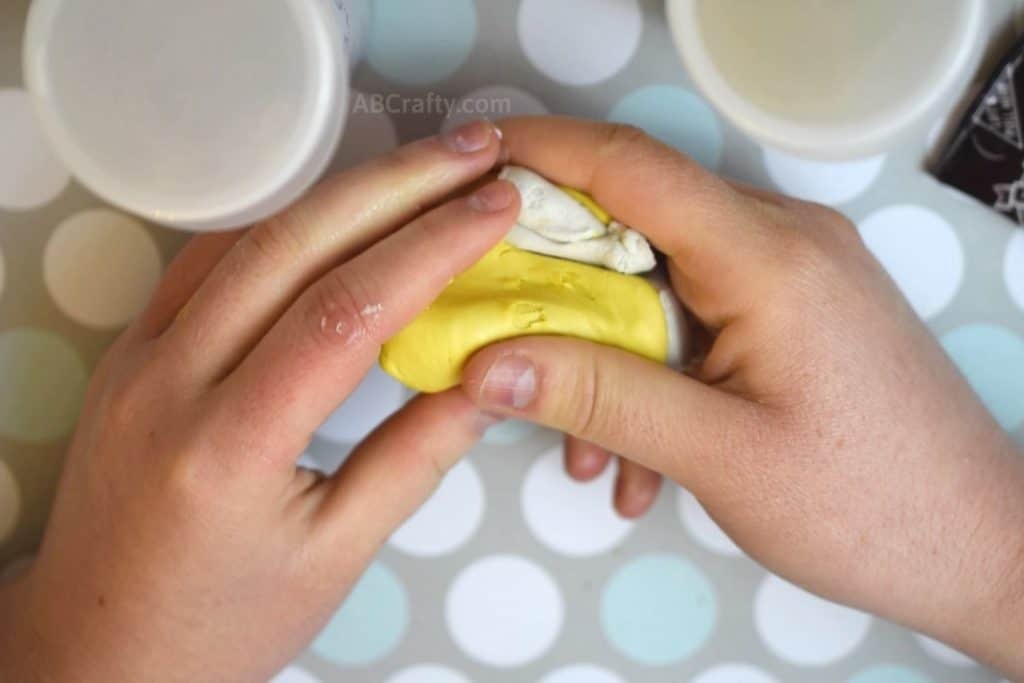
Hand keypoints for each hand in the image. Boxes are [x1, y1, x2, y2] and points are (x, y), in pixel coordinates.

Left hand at [0, 120, 517, 682]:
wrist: (97, 648)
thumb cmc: (219, 623)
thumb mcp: (335, 556)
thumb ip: (416, 459)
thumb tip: (488, 378)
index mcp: (230, 446)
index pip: (345, 311)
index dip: (431, 246)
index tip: (496, 206)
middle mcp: (169, 382)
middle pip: (291, 243)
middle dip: (394, 184)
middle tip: (472, 149)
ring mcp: (138, 357)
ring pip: (246, 236)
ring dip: (340, 192)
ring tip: (421, 168)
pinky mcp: (130, 351)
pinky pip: (209, 261)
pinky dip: (284, 224)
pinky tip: (337, 212)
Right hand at [460, 117, 1023, 677]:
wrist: (980, 546)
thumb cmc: (863, 505)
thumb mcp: (719, 456)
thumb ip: (599, 399)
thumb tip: (482, 366)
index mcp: (767, 255)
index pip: (630, 168)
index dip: (539, 153)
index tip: (466, 163)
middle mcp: (783, 238)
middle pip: (636, 224)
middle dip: (560, 287)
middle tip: (499, 340)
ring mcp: (795, 271)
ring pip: (662, 281)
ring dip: (608, 351)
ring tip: (589, 451)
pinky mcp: (799, 308)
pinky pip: (700, 314)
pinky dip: (656, 370)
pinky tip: (643, 459)